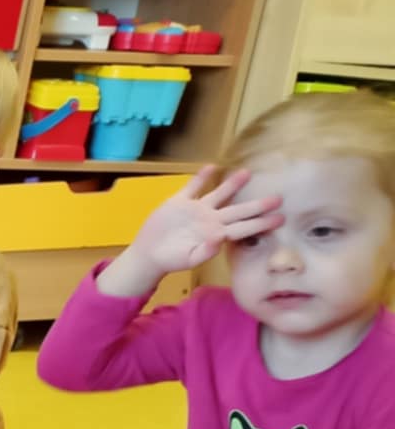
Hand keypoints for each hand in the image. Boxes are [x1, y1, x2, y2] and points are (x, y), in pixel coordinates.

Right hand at [105, 167, 283, 292]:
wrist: (149, 254)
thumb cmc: (171, 260)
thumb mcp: (188, 260)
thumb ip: (204, 252)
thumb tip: (218, 240)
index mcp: (216, 235)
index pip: (244, 228)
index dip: (261, 223)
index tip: (280, 219)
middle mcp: (211, 220)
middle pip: (238, 210)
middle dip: (258, 205)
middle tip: (278, 198)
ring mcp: (196, 210)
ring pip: (219, 194)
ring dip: (233, 184)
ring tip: (247, 172)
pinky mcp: (179, 202)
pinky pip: (192, 187)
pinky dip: (201, 178)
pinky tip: (212, 167)